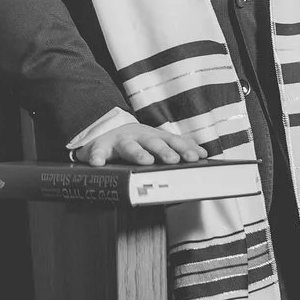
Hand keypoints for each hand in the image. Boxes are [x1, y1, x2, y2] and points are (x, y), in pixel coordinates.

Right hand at [73, 122, 207, 166]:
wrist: (105, 137)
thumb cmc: (136, 145)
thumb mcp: (155, 144)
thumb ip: (176, 150)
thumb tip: (202, 156)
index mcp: (154, 136)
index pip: (172, 141)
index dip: (184, 148)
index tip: (196, 157)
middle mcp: (138, 136)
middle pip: (153, 142)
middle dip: (164, 151)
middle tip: (173, 160)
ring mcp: (119, 140)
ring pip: (129, 146)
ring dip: (137, 153)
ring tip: (145, 161)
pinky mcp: (100, 147)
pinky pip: (97, 152)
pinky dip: (97, 157)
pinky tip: (98, 164)